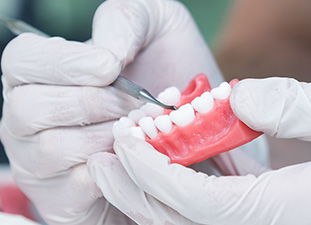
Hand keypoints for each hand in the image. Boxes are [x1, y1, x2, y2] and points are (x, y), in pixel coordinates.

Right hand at [0, 0, 223, 223]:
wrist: (190, 131)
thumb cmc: (167, 78)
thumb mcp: (156, 30)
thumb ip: (125, 21)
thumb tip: (105, 54)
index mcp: (43, 73)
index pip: (21, 61)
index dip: (62, 63)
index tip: (109, 67)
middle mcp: (30, 117)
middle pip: (30, 108)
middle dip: (94, 103)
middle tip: (137, 104)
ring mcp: (42, 161)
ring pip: (54, 148)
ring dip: (108, 136)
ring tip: (142, 129)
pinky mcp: (63, 197)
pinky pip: (75, 186)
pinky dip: (114, 169)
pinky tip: (138, 155)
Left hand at [88, 76, 310, 223]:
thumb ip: (301, 106)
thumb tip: (240, 97)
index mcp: (286, 214)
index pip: (196, 204)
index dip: (153, 173)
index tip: (127, 139)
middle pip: (182, 221)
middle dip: (136, 188)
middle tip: (106, 152)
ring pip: (192, 220)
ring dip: (155, 187)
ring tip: (129, 153)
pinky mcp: (271, 217)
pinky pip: (215, 210)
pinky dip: (187, 185)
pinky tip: (180, 155)